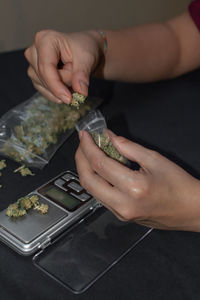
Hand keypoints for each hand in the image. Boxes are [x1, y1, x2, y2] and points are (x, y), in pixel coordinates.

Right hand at [24, 30, 103, 103]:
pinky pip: (44, 91)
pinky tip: (66, 86)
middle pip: (45, 78)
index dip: (56, 86)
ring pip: (45, 86)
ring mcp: (32, 64)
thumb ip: (82, 75)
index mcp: (45, 39)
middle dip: (64, 82)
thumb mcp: (87, 59)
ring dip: (62, 86)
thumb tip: (80, 93)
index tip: (69, 99)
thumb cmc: (84, 49)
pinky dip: (57, 93)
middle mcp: (33, 51)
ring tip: (71, 73)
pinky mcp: (35, 76)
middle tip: (77, 73)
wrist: (84, 51)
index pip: (46, 68)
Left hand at [75, 130, 199, 231]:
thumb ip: (128, 147)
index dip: (88, 147)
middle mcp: (122, 204)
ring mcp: (120, 213)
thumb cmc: (178, 185)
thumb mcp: (155, 159)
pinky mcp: (121, 216)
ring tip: (88, 154)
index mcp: (133, 187)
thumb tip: (109, 137)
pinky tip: (99, 169)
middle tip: (83, 144)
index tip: (85, 135)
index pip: (100, 164)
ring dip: (86, 170)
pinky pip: (100, 197)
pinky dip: (95, 181)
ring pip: (91, 191)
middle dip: (80, 159)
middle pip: (88, 180)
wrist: (190, 209)